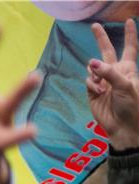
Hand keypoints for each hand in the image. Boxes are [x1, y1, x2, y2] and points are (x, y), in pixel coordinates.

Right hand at [87, 20, 138, 149]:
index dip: (130, 34)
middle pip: (107, 52)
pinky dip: (92, 85)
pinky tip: (98, 92)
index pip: (130, 47)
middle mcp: (114, 73)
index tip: (129, 21)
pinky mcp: (93, 92)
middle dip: (101, 39)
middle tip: (94, 26)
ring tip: (102, 86)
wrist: (123, 127)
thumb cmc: (132, 105)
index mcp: (128, 69)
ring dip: (95, 74)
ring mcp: (103, 82)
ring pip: (93, 68)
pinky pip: (88, 81)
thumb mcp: (125, 85)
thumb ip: (109, 72)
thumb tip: (92, 62)